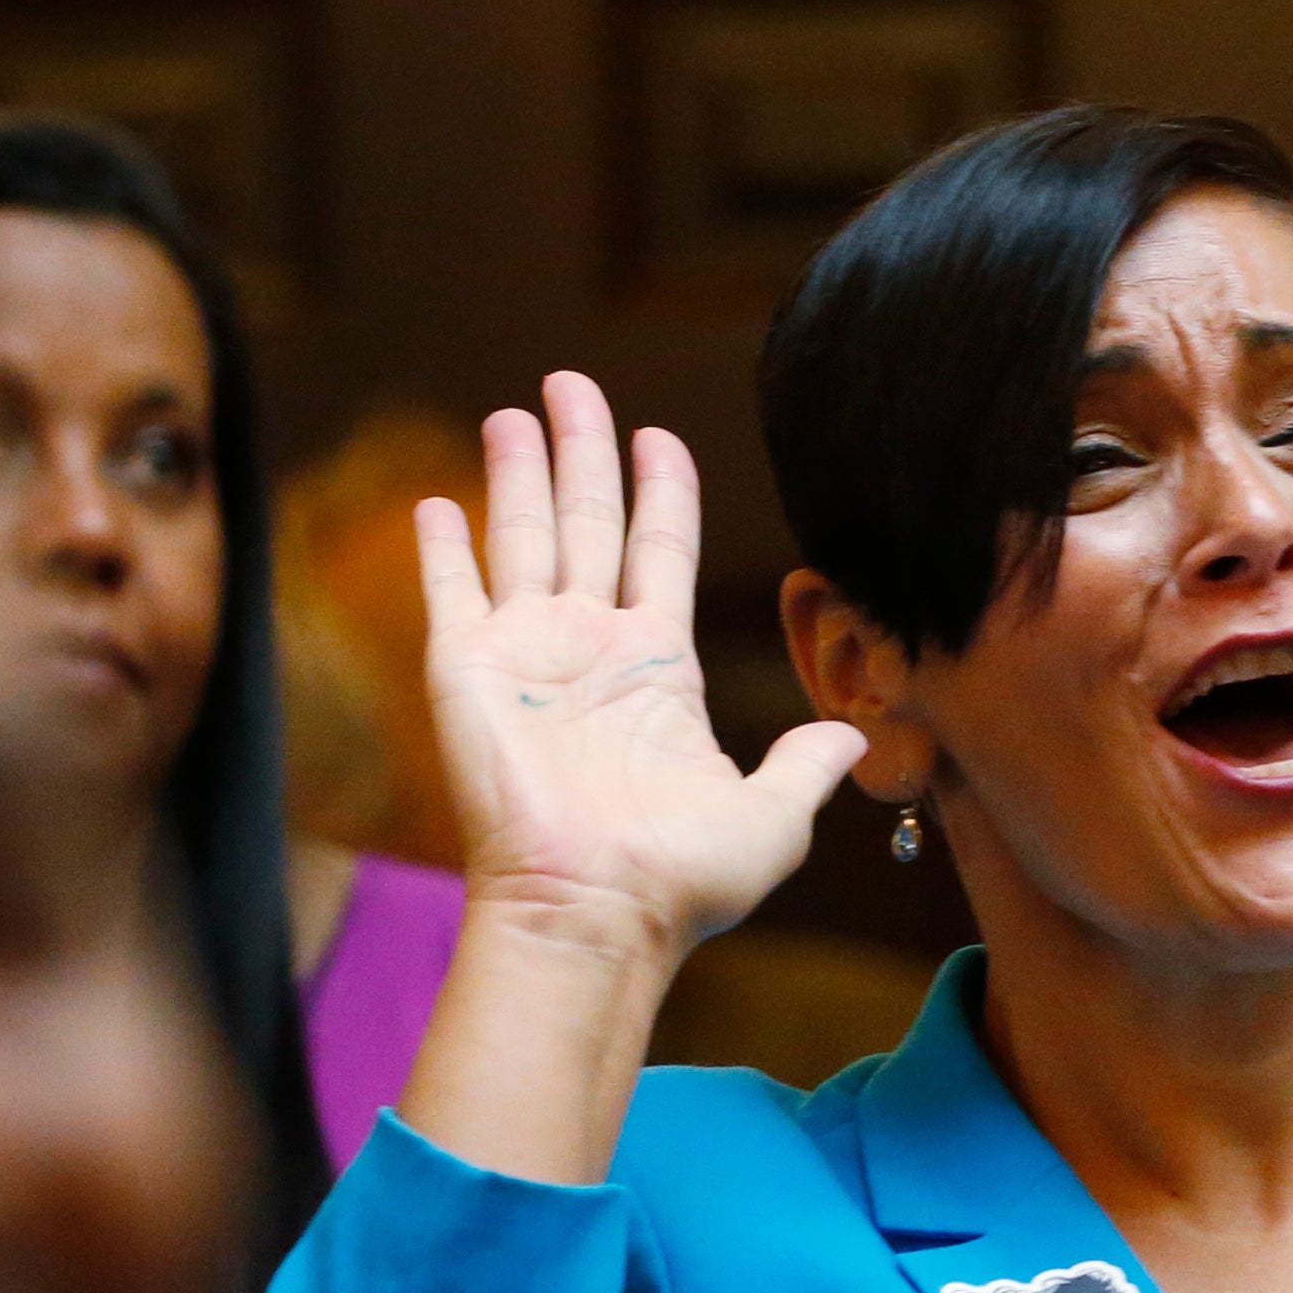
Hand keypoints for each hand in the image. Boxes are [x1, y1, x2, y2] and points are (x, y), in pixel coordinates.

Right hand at [416, 373, 866, 960]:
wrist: (595, 910)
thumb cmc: (681, 879)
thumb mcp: (773, 817)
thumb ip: (807, 765)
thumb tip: (855, 736)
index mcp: (657, 667)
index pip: (660, 549)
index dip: (660, 489)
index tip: (658, 435)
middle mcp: (589, 648)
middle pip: (586, 520)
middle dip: (582, 450)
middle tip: (572, 382)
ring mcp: (525, 654)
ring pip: (520, 535)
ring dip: (516, 471)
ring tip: (514, 410)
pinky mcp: (465, 669)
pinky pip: (450, 590)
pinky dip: (442, 545)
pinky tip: (437, 500)